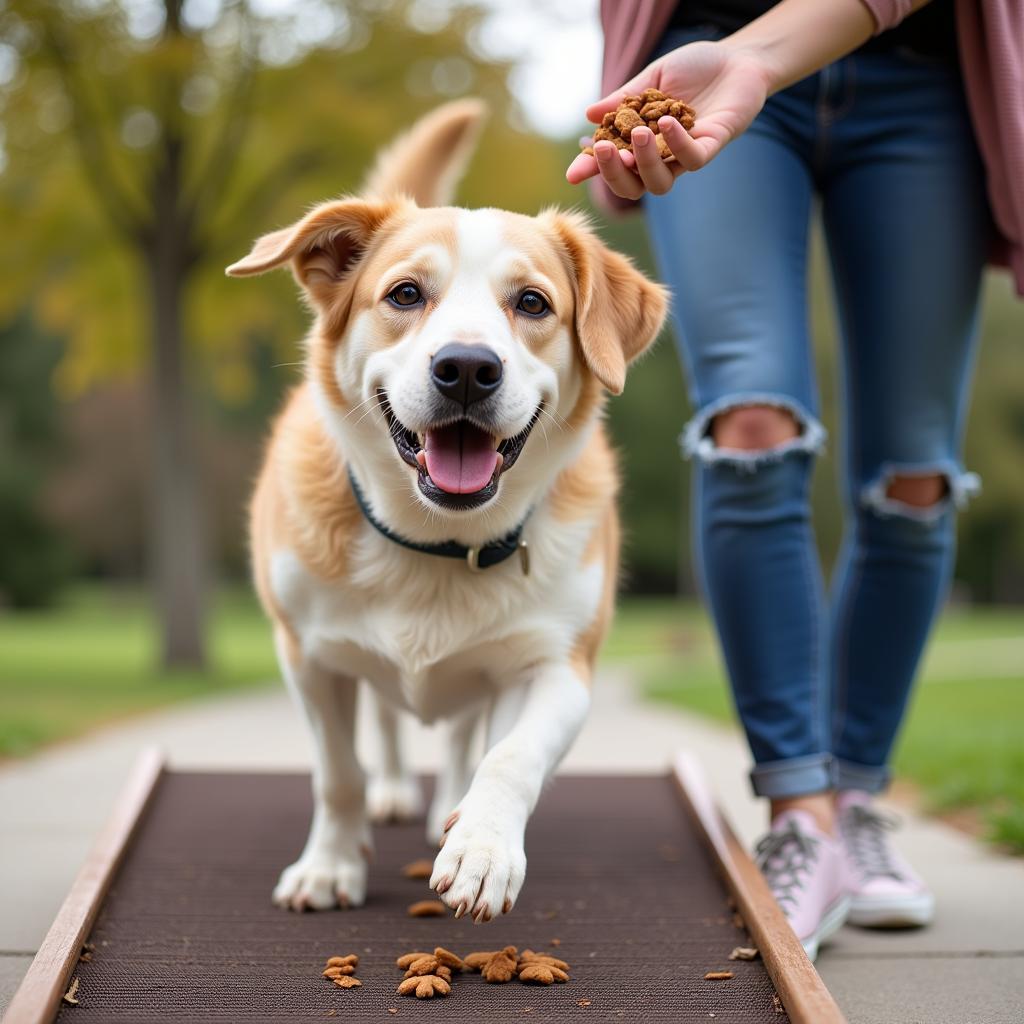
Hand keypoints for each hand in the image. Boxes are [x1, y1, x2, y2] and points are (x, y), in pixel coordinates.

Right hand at [566, 40, 771, 199]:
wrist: (738, 59)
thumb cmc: (694, 70)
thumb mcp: (652, 79)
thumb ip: (624, 99)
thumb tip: (590, 114)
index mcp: (642, 143)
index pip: (613, 164)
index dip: (592, 170)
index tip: (573, 173)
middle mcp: (663, 157)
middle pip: (634, 187)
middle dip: (614, 174)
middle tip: (603, 150)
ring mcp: (686, 155)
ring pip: (660, 183)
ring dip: (644, 163)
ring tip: (638, 133)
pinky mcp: (712, 146)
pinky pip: (692, 159)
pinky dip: (676, 144)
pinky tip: (666, 122)